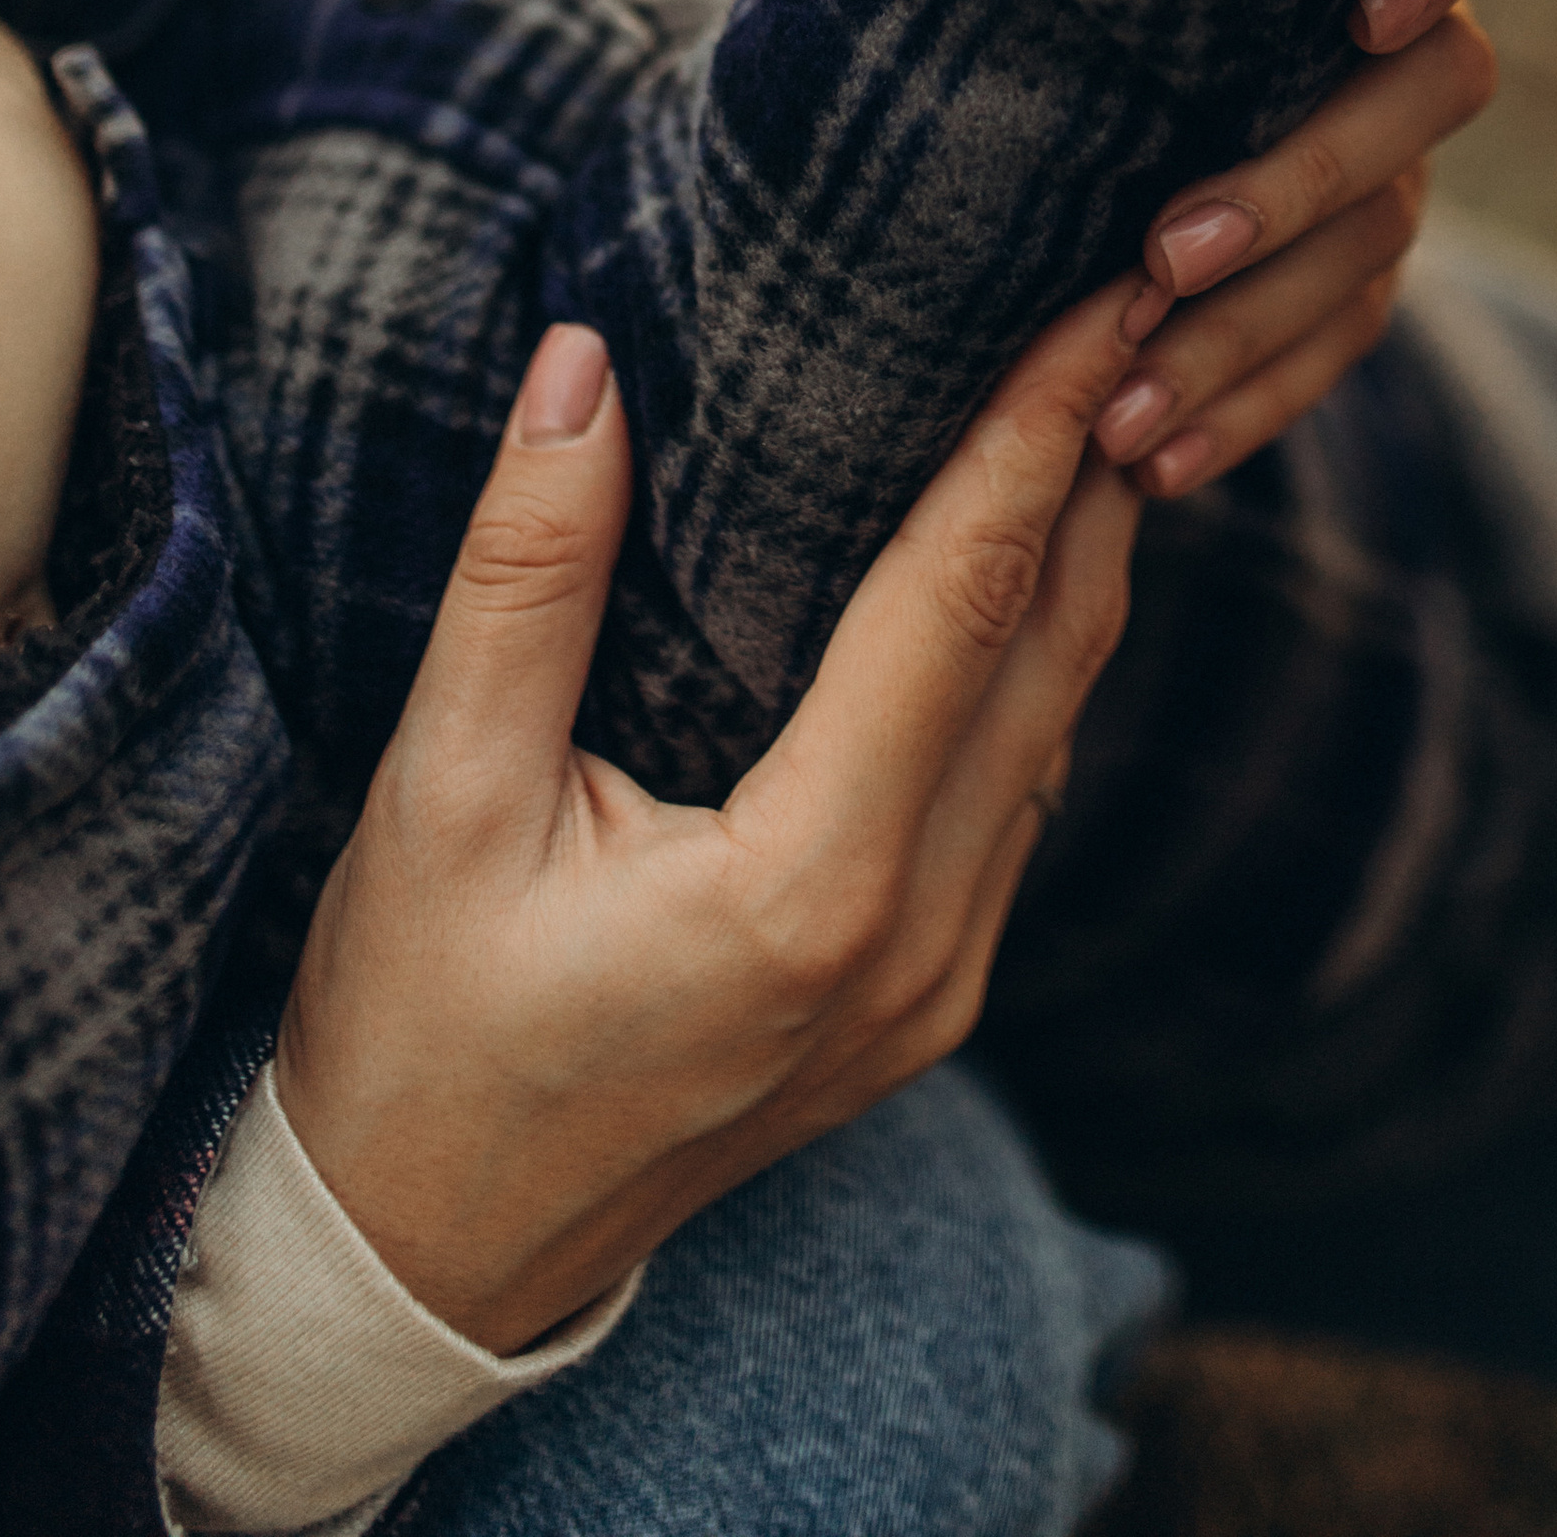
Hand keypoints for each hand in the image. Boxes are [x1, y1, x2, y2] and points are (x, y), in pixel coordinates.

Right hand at [277, 291, 1143, 1359]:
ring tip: (1107, 392)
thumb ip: (528, 577)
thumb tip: (585, 367)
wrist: (424, 1264)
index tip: (1103, 294)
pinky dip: (1040, 657)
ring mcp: (940, 983)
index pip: (966, 599)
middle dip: (1103, 460)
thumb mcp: (442, 799)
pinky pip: (1024, 791)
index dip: (1040, 429)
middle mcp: (916, 938)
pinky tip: (1029, 562)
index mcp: (812, 885)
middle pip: (1054, 647)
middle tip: (1141, 295)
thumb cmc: (415, 1033)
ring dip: (1087, 557)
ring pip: (1060, 721)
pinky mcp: (929, 1000)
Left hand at [1089, 0, 1556, 492]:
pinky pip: (1335, 344)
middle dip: (1302, 177)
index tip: (1356, 7)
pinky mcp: (1346, 267)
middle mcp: (1406, 19)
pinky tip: (1154, 456)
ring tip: (1123, 400)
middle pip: (1439, 90)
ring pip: (1383, 242)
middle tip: (1163, 248)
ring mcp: (1391, 151)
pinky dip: (1244, 402)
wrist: (973, 75)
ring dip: (1252, 328)